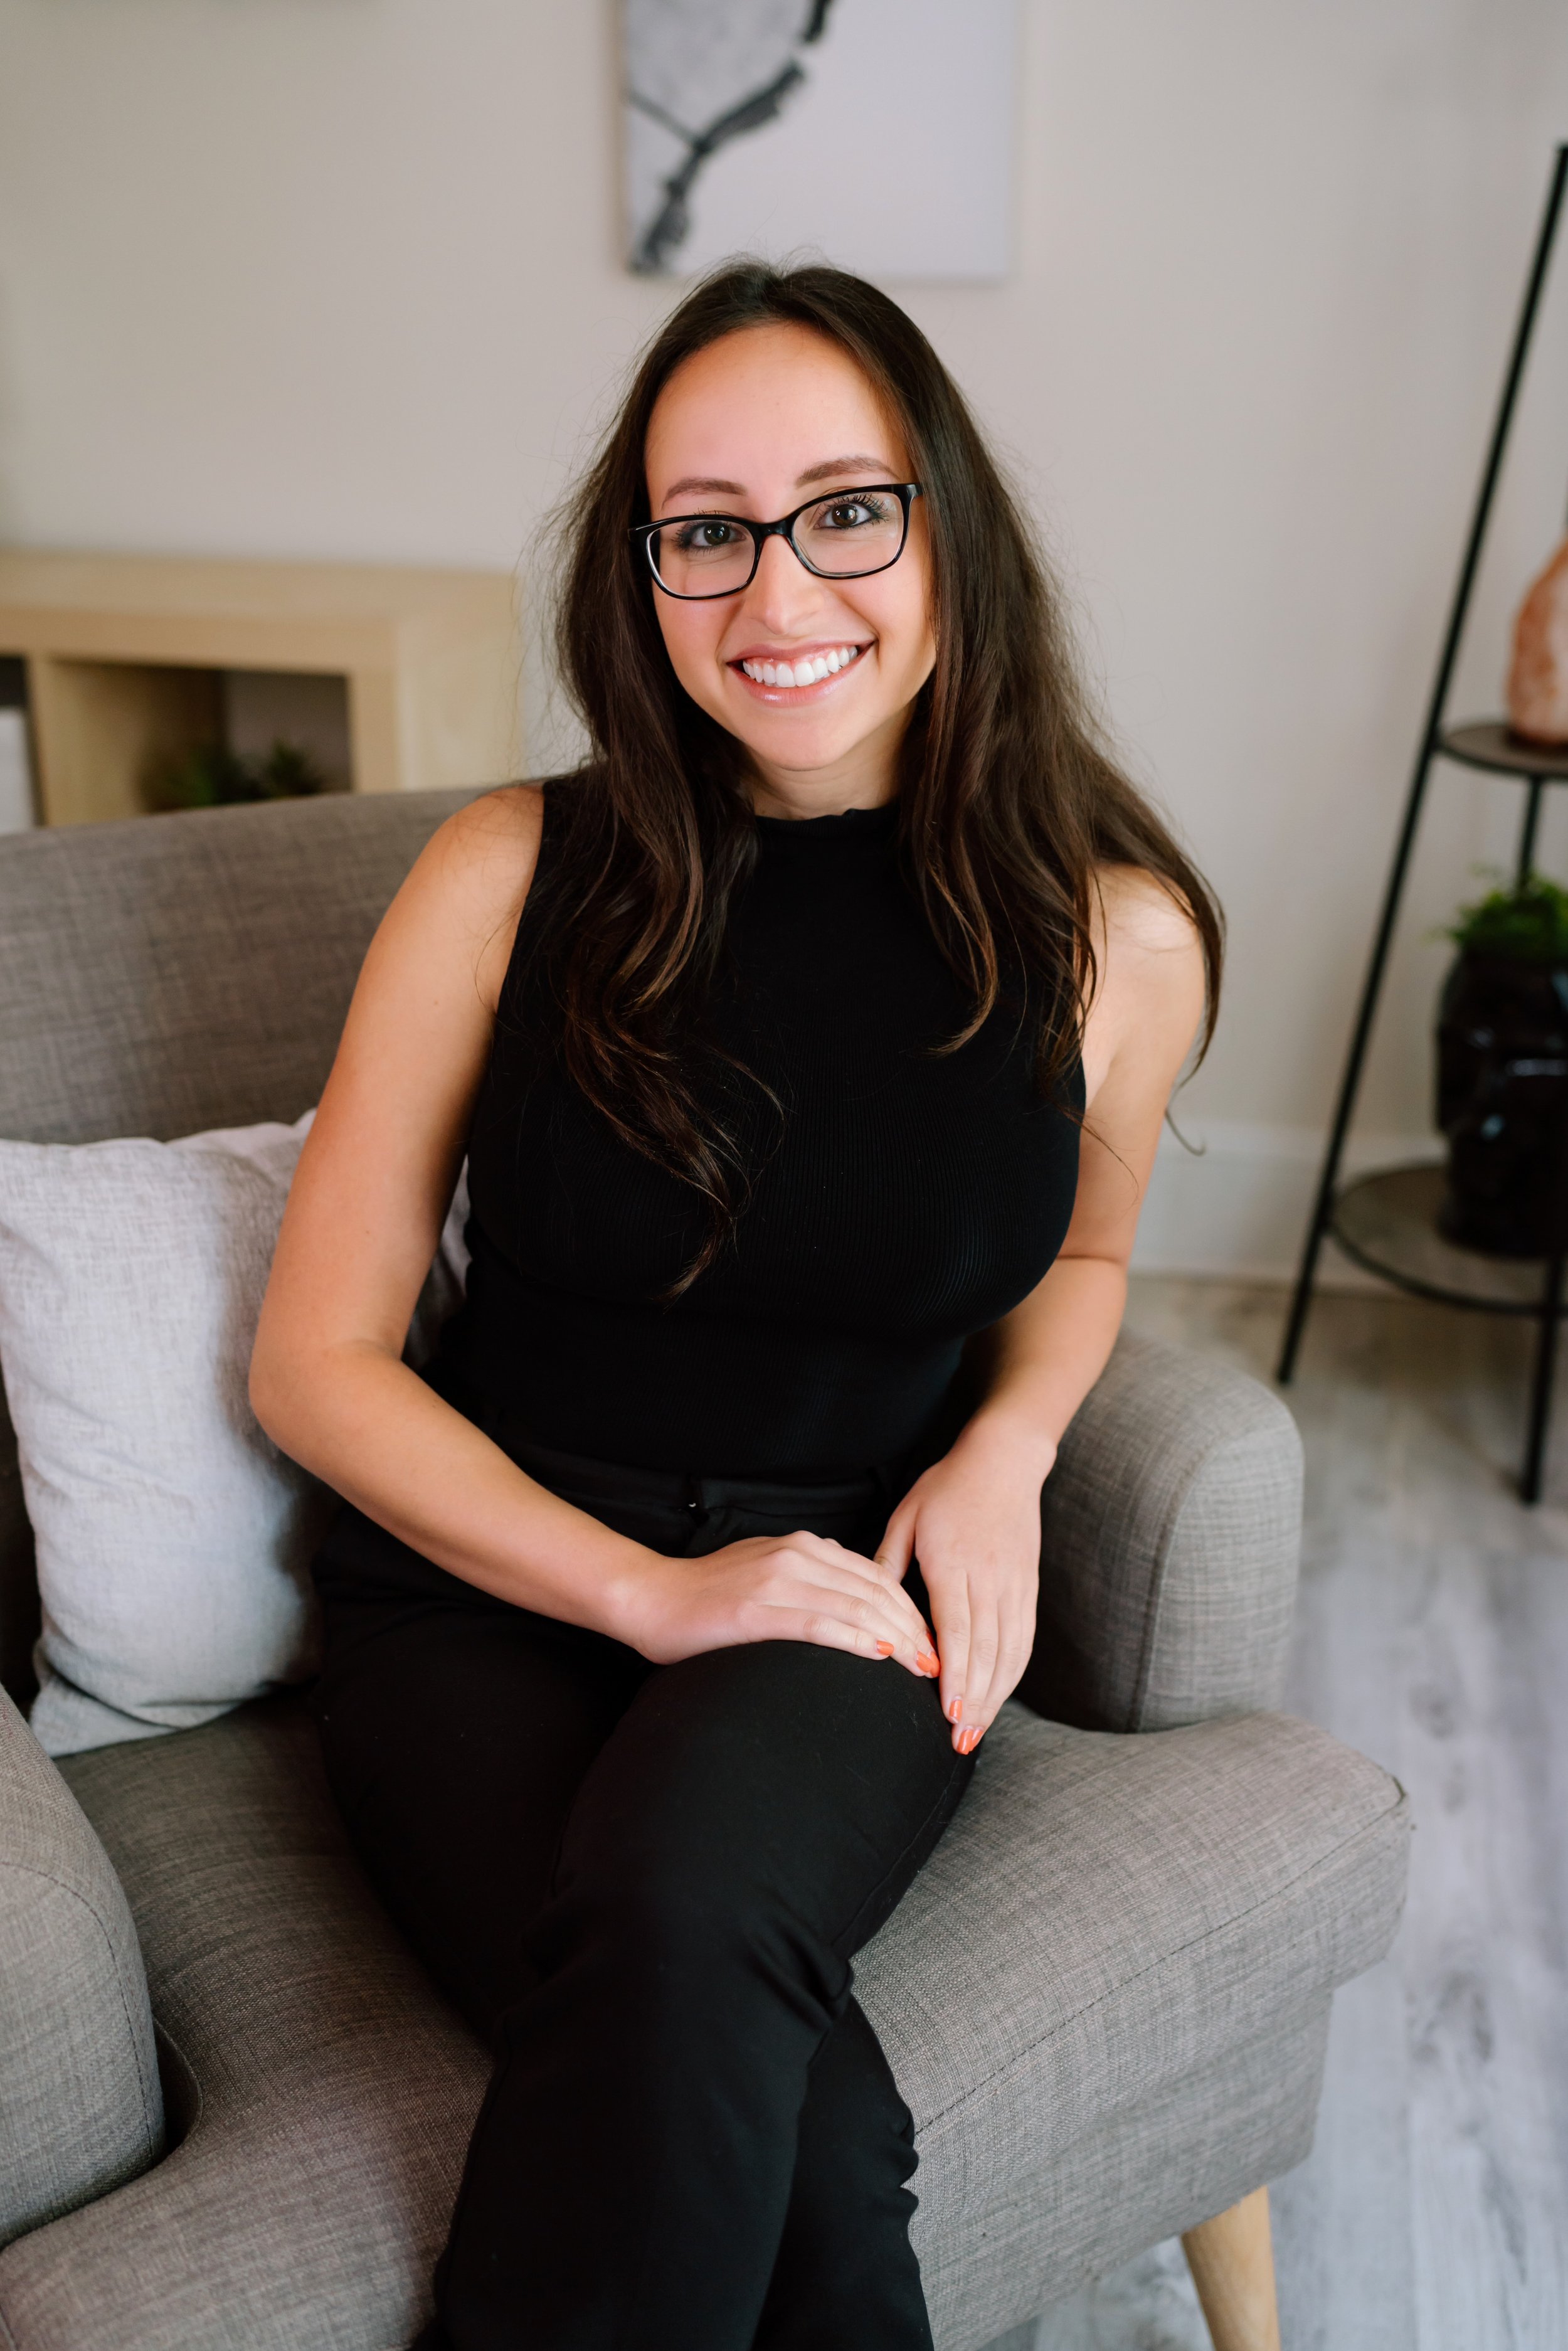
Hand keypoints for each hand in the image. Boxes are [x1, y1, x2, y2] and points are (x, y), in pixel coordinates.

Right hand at [623, 1531, 940, 1680]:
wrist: (653, 1598)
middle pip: (874, 1591)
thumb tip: (853, 1600)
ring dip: (896, 1638)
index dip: (909, 1608)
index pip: (874, 1576)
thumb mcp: (769, 1571)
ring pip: (855, 1606)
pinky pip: (819, 1623)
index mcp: (803, 1546)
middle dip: (913, 1627)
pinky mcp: (757, 1610)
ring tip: (921, 1666)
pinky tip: (880, 1655)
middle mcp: (795, 1556)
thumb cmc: (709, 1595)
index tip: (931, 1639)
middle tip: (937, 1661)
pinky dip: (856, 1639)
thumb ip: (811, 1578)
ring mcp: (776, 1580)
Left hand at [876, 1412, 1052, 1753]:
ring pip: (1009, 1650)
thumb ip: (886, 1562)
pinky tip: (998, 1696)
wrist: (1003, 1462)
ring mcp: (1014, 1584)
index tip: (948, 1709)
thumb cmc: (946, 1489)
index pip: (957, 1628)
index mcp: (954, 1561)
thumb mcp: (906, 1517)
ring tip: (976, 1731)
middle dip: (974, 1699)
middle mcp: (989, 1578)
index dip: (955, 1672)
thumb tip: (863, 1606)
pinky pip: (1025, 1638)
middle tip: (959, 1741)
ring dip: (995, 1694)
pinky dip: (1014, 1672)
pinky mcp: (1028, 1587)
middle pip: (986, 1649)